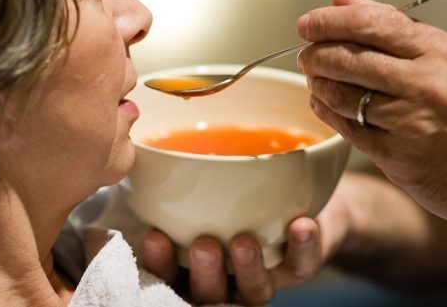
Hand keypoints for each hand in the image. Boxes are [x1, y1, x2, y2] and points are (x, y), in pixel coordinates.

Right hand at [138, 184, 351, 304]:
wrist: (299, 202)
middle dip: (205, 272)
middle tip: (204, 245)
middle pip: (210, 292)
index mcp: (196, 264)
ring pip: (255, 290)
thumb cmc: (238, 196)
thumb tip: (143, 154)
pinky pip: (302, 265)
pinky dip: (303, 247)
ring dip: (249, 268)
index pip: (170, 273)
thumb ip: (181, 188)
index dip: (160, 262)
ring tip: (244, 241)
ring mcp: (265, 276)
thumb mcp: (207, 190)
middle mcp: (229, 279)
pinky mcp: (299, 268)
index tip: (155, 236)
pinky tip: (300, 225)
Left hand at [297, 0, 446, 235]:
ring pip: (342, 95)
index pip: (370, 22)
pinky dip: (328, 113)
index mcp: (440, 51)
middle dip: (315, 53)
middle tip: (305, 53)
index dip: (329, 20)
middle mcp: (426, 84)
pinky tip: (323, 104)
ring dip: (317, 84)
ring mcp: (411, 123)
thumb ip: (396, 27)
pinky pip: (348, 130)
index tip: (307, 23)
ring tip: (314, 78)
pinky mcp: (399, 159)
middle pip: (348, 58)